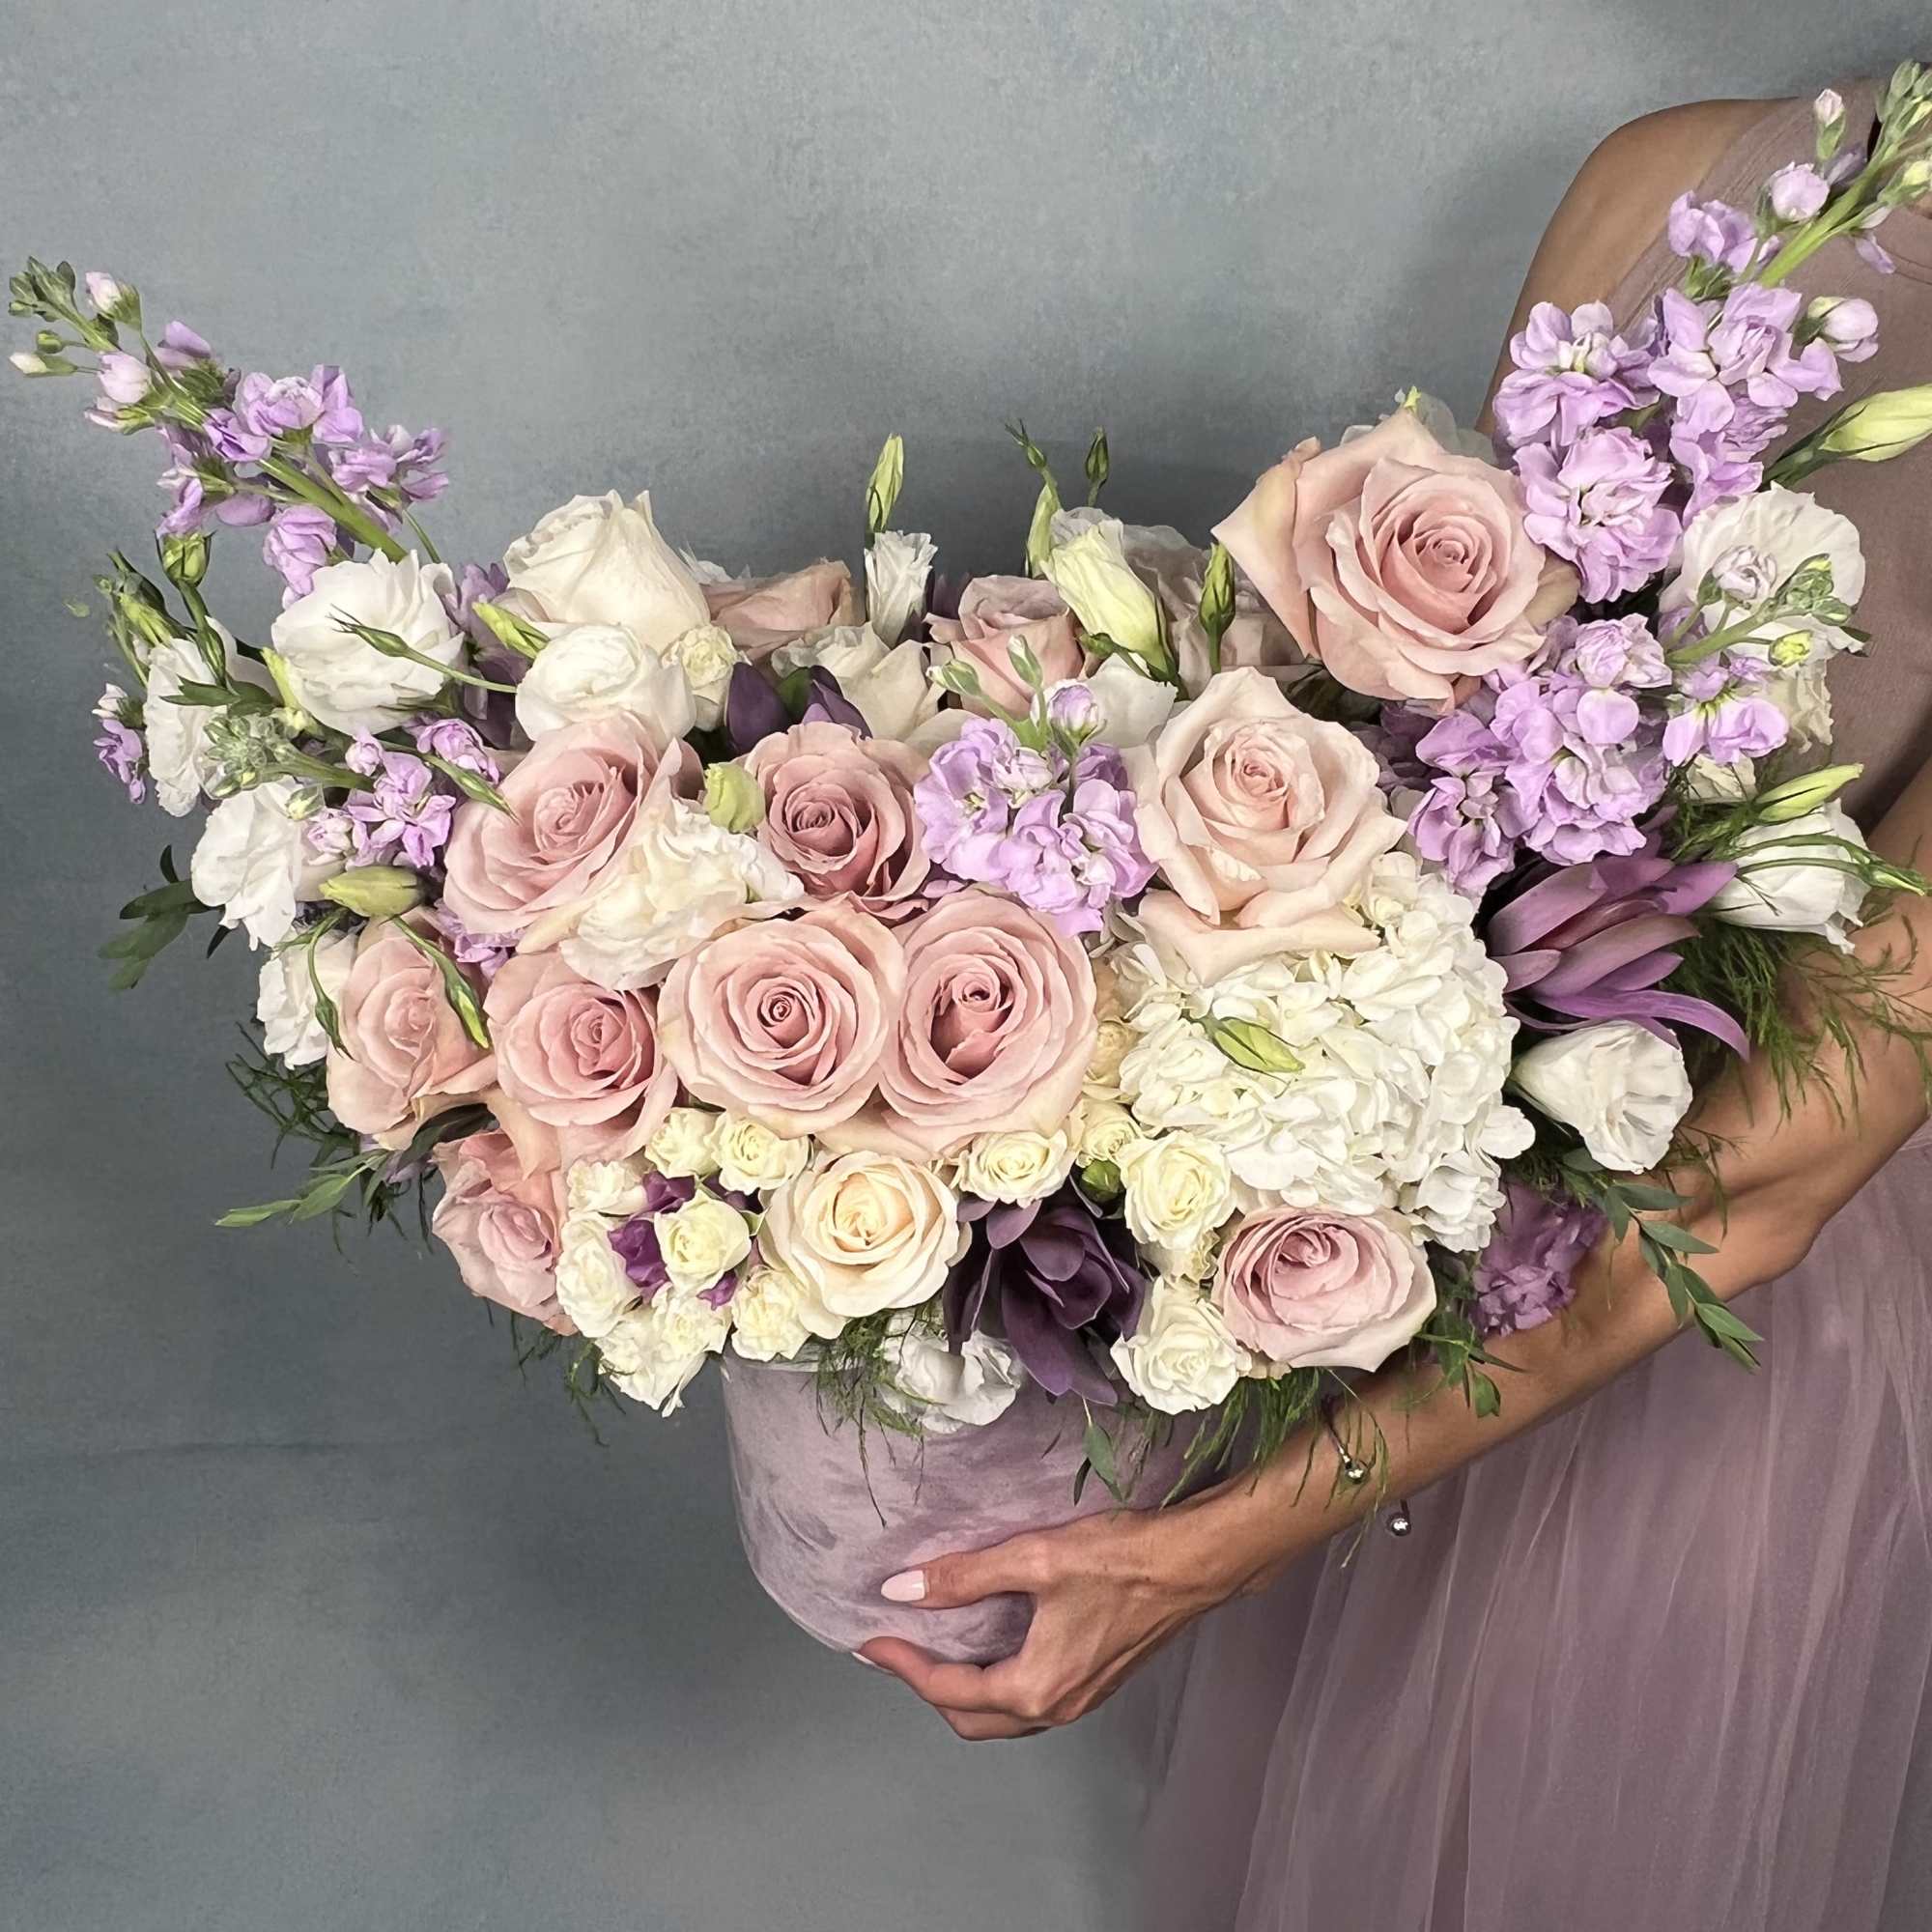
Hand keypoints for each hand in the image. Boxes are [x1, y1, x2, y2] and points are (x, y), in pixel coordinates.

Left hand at [857, 1483, 1284, 1740]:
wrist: (1195, 1565)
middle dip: (926, 1687)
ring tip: (934, 1649)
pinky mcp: (1095, 1682)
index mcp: (1034, 1687)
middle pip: (970, 1718)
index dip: (902, 1664)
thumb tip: (901, 1589)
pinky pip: (1029, 1703)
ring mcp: (1079, 1701)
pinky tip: (990, 1646)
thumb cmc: (1120, 1559)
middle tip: (894, 1650)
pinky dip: (996, 1685)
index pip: (946, 1690)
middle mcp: (1055, 1708)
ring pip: (1002, 1717)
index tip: (869, 1640)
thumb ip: (964, 1577)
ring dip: (961, 1692)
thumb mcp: (1033, 1558)